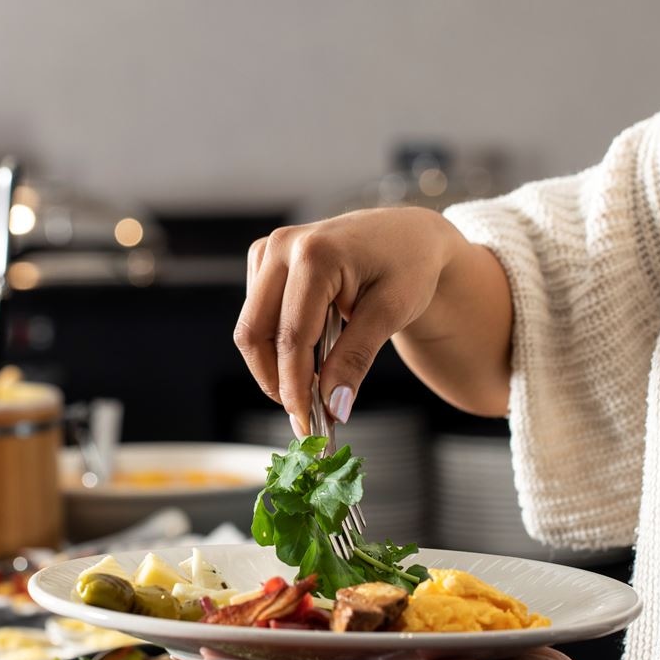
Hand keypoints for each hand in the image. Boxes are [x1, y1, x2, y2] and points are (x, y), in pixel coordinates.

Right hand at [233, 207, 475, 433]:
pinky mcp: (264, 259)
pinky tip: (307, 352)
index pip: (292, 337)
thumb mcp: (392, 313)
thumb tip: (333, 405)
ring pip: (251, 327)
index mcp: (316, 253)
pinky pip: (256, 314)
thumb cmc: (408, 266)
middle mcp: (283, 245)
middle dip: (275, 380)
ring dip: (274, 364)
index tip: (308, 422)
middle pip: (255, 333)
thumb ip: (356, 358)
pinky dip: (275, 343)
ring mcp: (269, 249)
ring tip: (311, 385)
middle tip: (303, 413)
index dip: (295, 386)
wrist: (408, 236)